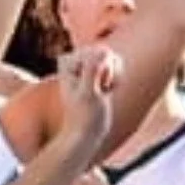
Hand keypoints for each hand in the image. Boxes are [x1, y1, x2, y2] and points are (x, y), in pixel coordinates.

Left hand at [54, 46, 119, 163]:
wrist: (86, 134)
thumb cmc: (84, 116)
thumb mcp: (88, 92)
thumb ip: (93, 69)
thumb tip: (102, 50)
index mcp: (68, 64)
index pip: (92, 50)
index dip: (99, 66)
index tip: (93, 84)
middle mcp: (76, 63)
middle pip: (103, 52)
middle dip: (108, 70)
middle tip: (99, 90)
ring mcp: (88, 69)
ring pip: (111, 59)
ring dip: (113, 75)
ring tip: (104, 91)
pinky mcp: (99, 76)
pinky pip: (116, 67)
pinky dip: (117, 80)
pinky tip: (109, 92)